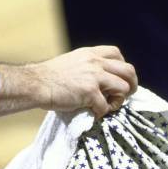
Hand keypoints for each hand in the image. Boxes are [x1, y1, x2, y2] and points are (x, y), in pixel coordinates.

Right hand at [0, 46, 136, 118]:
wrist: (35, 83)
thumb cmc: (49, 78)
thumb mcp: (71, 63)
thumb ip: (85, 67)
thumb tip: (96, 80)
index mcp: (90, 54)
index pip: (117, 54)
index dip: (122, 69)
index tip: (118, 80)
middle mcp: (95, 62)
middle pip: (128, 70)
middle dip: (131, 85)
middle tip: (126, 96)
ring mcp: (94, 76)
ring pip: (123, 88)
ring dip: (119, 101)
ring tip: (108, 107)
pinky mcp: (90, 92)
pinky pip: (106, 106)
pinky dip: (102, 113)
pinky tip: (93, 114)